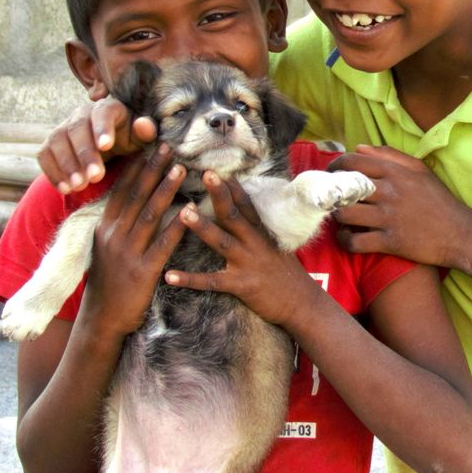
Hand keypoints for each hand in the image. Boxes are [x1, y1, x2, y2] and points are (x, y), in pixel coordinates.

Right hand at [37, 99, 156, 193]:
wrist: (109, 149)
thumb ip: (145, 132)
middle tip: (95, 177)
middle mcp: (82, 114)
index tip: (105, 146)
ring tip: (79, 186)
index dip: (102, 128)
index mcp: (107, 109)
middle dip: (85, 154)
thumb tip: (143, 124)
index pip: (102, 113)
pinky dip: (52, 172)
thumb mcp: (141, 139)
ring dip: (67, 164)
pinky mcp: (51, 143)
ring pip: (58, 141)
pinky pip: (45, 154)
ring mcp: (63, 127)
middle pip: (77, 129)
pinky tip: (65, 189)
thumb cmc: (130, 141)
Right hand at [80, 144, 187, 336]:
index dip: (137, 167)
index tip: (150, 147)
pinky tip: (190, 210)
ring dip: (166, 189)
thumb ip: (117, 225)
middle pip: (136, 195)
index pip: (121, 190)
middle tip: (168, 147)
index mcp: (104, 228)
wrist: (101, 321)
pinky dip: (177, 225)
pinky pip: (163, 243)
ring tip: (181, 168)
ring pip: (150, 214)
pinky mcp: (143, 271)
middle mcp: (114, 236)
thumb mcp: (105, 248)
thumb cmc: (108, 284)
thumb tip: (132, 201)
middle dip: (153, 169)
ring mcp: (128, 253)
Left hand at [164, 172, 318, 327]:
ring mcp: (247, 263)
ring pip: (221, 241)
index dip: (233, 186)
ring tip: (183, 212)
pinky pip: (211, 281)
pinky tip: (168, 276)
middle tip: (205, 173)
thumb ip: (259, 233)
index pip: (246, 204)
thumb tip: (244, 219)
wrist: (302, 304)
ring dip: (201, 226)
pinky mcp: (241, 285)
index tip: (219, 168)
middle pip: (233, 215)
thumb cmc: (288, 276)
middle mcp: (254, 243)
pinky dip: (189, 279)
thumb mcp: (277, 248)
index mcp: (262, 233)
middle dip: (219, 194)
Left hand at [327, 145, 471, 270]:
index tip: (331, 173)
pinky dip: (345, 240)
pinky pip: (355, 241)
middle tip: (330, 197)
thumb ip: (390, 156)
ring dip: (336, 217)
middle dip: (331, 192)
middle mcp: (390, 192)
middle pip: (344, 187)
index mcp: (395, 172)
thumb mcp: (420, 170)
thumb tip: (359, 147)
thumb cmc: (439, 200)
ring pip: (345, 214)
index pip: (353, 161)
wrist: (460, 233)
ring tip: (339, 218)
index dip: (335, 165)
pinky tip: (346, 238)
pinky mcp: (390, 242)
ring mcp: (389, 218)